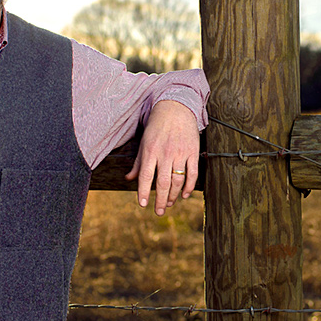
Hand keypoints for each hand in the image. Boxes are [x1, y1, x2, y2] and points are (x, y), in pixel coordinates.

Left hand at [126, 100, 199, 215]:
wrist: (176, 108)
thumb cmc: (157, 127)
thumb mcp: (144, 142)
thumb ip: (137, 163)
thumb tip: (128, 179)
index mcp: (150, 151)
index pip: (146, 176)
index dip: (144, 192)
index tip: (143, 204)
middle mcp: (165, 153)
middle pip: (163, 183)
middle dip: (161, 200)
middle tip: (159, 212)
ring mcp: (180, 153)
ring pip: (178, 181)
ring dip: (174, 196)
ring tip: (170, 203)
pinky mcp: (193, 152)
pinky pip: (192, 173)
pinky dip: (189, 186)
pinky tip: (185, 195)